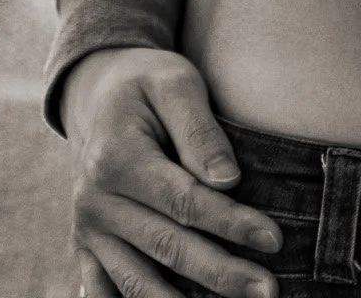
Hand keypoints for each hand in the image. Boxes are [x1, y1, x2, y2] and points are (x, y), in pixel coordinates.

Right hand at [62, 47, 280, 297]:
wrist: (96, 94)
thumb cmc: (147, 83)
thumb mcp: (175, 83)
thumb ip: (200, 130)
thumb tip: (228, 180)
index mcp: (118, 159)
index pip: (184, 201)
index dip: (230, 222)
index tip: (274, 238)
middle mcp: (96, 203)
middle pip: (167, 248)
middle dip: (221, 274)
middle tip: (268, 291)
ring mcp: (88, 231)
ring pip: (138, 283)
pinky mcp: (86, 248)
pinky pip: (107, 293)